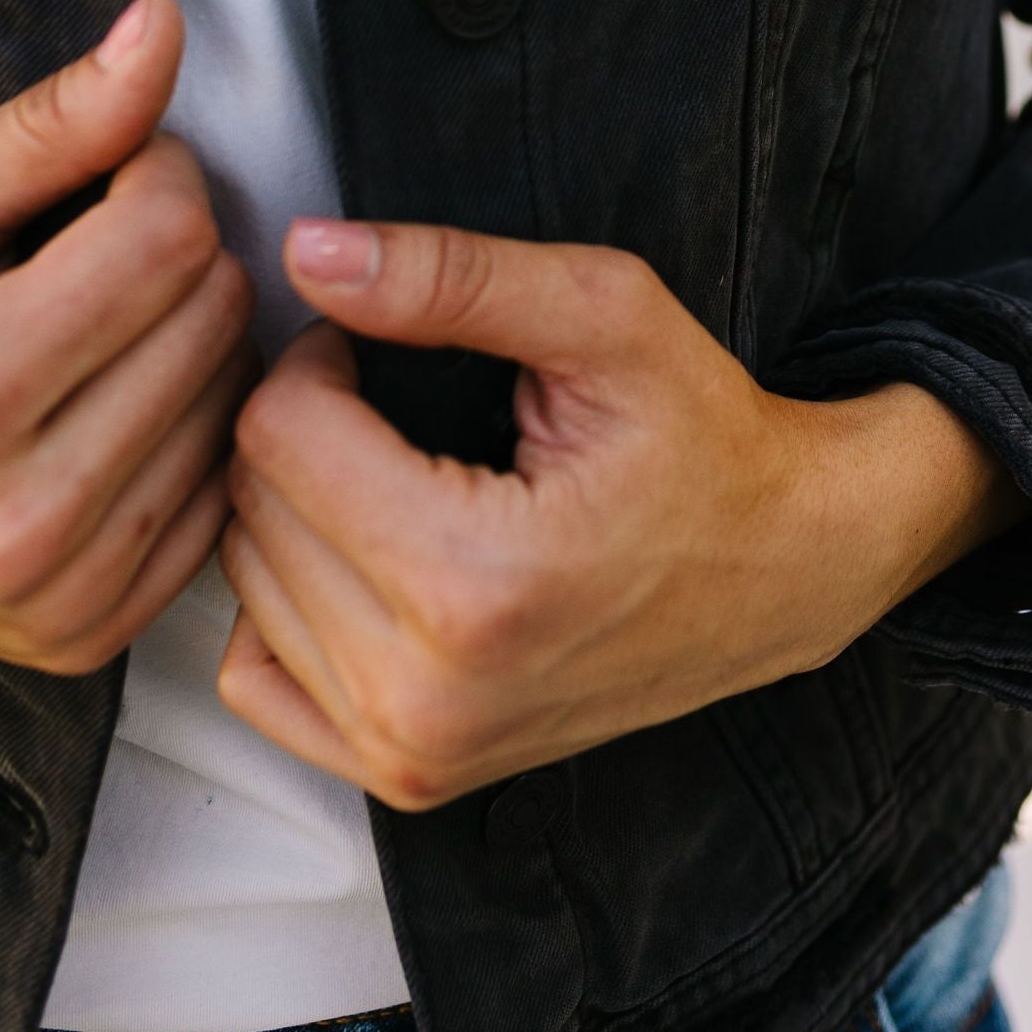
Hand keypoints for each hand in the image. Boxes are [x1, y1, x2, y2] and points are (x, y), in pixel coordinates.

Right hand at [0, 0, 256, 672]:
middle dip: (174, 250)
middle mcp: (15, 517)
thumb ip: (51, 124)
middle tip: (90, 254)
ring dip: (189, 341)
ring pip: (234, 398)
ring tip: (93, 331)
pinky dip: (187, 434)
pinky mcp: (91, 633)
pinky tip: (114, 405)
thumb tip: (162, 32)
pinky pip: (219, 493)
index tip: (107, 179)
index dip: (153, 175)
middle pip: (214, 312)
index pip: (169, 236)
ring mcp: (58, 590)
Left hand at [217, 220, 1024, 811]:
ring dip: (297, 505)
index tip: (384, 342)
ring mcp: (414, 752)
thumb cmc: (705, 438)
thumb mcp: (603, 315)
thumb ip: (450, 277)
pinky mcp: (406, 778)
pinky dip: (289, 599)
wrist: (783, 567)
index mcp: (478, 582)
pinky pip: (256, 673)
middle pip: (255, 508)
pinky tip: (367, 550)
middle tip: (394, 399)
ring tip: (393, 467)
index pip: (282, 435)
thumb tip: (310, 253)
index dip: (323, 355)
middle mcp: (430, 694)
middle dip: (307, 424)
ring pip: (247, 583)